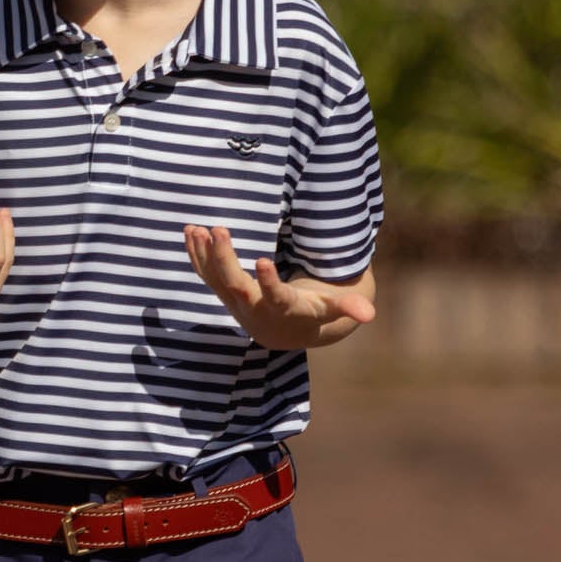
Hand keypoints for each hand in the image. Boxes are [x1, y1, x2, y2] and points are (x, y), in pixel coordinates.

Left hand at [185, 224, 375, 349]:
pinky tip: (190, 231)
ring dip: (204, 253)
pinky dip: (196, 253)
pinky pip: (206, 273)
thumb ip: (348, 308)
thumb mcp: (331, 310)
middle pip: (235, 284)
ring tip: (196, 228)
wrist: (282, 333)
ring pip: (215, 278)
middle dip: (225, 258)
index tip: (262, 260)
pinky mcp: (223, 292)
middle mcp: (253, 308)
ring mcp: (234, 301)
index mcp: (282, 309)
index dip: (268, 282)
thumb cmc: (312, 313)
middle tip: (219, 229)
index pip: (274, 297)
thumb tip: (370, 313)